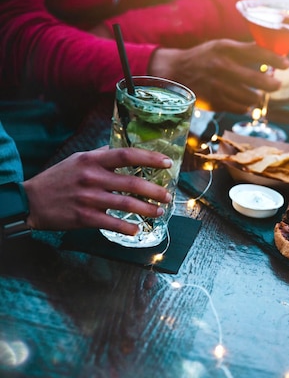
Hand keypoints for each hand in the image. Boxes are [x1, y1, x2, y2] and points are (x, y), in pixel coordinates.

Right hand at [23, 147, 172, 235]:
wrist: (31, 200)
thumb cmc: (58, 178)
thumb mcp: (77, 159)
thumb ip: (100, 155)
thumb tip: (119, 148)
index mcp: (92, 160)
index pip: (127, 155)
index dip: (150, 158)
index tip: (167, 163)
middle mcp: (92, 177)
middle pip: (132, 182)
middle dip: (155, 190)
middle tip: (168, 195)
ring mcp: (89, 198)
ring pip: (127, 204)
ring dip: (147, 210)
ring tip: (159, 212)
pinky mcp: (84, 217)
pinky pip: (112, 223)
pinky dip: (127, 228)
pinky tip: (137, 229)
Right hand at [150, 40, 288, 113]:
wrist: (175, 72)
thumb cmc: (204, 58)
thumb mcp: (221, 47)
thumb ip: (243, 50)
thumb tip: (271, 55)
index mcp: (225, 49)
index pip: (257, 53)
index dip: (275, 59)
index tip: (286, 64)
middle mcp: (222, 67)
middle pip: (258, 80)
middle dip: (272, 84)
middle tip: (275, 84)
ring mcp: (218, 86)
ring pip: (251, 97)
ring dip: (258, 97)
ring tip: (257, 94)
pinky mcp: (215, 102)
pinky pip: (240, 108)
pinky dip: (246, 106)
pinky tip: (245, 102)